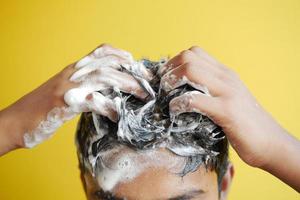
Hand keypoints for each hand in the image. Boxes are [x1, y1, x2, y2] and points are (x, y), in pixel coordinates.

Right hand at [0, 44, 149, 152]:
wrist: (15, 122)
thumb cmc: (43, 110)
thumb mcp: (67, 93)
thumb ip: (87, 88)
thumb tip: (110, 92)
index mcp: (74, 69)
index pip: (101, 51)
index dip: (121, 55)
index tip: (136, 64)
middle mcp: (73, 74)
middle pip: (108, 65)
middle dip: (132, 73)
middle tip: (147, 83)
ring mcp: (68, 87)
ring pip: (104, 78)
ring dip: (126, 85)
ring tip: (142, 96)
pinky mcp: (64, 103)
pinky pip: (92, 101)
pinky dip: (108, 107)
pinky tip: (118, 115)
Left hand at [160, 47, 299, 190]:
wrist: (271, 143)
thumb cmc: (246, 124)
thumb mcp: (228, 98)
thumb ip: (211, 90)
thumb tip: (184, 91)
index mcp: (225, 73)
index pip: (195, 52)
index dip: (174, 62)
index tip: (167, 78)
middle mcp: (226, 77)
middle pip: (188, 57)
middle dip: (169, 70)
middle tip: (163, 87)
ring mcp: (227, 92)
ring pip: (190, 70)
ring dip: (171, 83)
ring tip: (167, 97)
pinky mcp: (226, 111)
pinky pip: (194, 99)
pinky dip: (178, 104)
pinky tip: (175, 112)